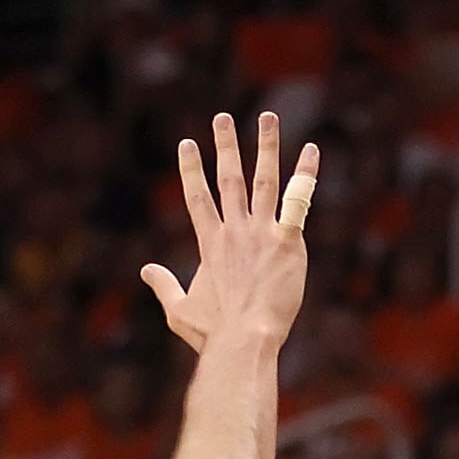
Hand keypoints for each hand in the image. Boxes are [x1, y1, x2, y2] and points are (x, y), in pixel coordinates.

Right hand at [140, 109, 317, 356]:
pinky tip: (312, 150)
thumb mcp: (179, 310)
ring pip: (264, 179)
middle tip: (222, 118)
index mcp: (210, 243)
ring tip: (267, 118)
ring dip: (266, 146)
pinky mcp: (287, 243)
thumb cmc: (213, 334)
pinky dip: (306, 175)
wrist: (244, 341)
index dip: (191, 169)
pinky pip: (298, 201)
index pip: (197, 197)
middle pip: (229, 179)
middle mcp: (234, 230)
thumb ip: (163, 286)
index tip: (187, 144)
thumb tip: (146, 271)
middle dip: (225, 146)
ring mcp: (261, 233)